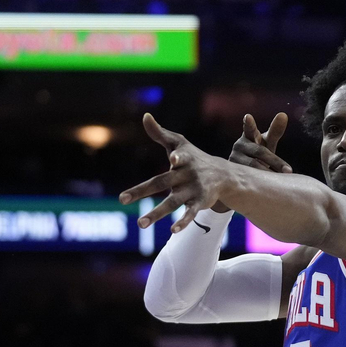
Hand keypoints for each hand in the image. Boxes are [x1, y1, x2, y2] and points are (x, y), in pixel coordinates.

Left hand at [119, 113, 225, 232]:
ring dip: (157, 213)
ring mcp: (193, 190)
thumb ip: (160, 133)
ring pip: (173, 202)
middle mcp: (187, 174)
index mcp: (183, 159)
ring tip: (141, 223)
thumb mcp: (180, 144)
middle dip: (142, 190)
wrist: (223, 175)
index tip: (174, 159)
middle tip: (122, 199)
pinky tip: (173, 230)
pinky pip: (190, 213)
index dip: (177, 157)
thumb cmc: (195, 157)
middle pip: (163, 182)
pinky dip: (183, 222)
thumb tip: (145, 116)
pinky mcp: (199, 203)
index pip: (178, 158)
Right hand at [211, 112, 291, 212]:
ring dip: (267, 173)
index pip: (249, 129)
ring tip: (279, 180)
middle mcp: (238, 146)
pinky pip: (247, 178)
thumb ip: (275, 131)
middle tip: (289, 171)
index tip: (248, 117)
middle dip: (275, 161)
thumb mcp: (267, 142)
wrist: (242, 172)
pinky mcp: (231, 173)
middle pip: (259, 152)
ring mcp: (233, 159)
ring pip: (252, 167)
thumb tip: (283, 114)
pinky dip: (258, 181)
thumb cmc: (258, 153)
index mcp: (248, 136)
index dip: (249, 124)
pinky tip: (265, 188)